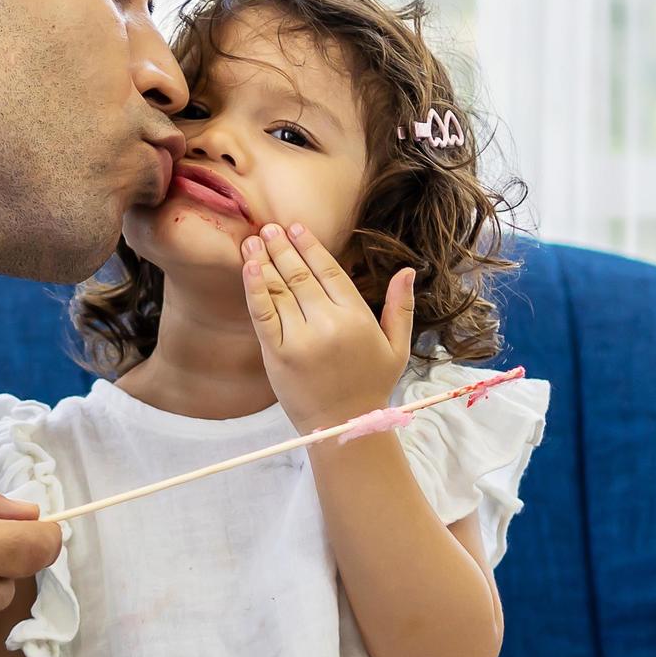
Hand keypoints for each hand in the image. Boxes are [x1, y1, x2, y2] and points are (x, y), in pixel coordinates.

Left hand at [242, 223, 415, 432]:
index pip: (329, 272)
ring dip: (264, 261)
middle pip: (300, 276)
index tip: (296, 228)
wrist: (344, 429)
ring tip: (253, 240)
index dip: (311, 247)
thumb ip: (400, 307)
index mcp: (357, 318)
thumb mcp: (396, 347)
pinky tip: (248, 267)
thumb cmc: (370, 386)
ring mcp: (301, 339)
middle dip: (283, 248)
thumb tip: (407, 270)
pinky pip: (262, 314)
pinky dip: (254, 289)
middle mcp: (329, 324)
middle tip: (270, 228)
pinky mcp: (277, 354)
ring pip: (279, 291)